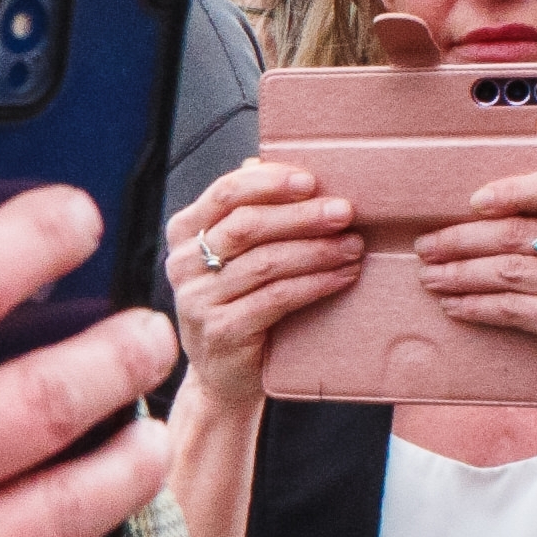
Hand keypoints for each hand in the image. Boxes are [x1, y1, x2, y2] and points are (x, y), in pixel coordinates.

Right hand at [168, 154, 363, 417]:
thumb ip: (248, 212)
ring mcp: (197, 300)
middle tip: (345, 213)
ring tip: (354, 246)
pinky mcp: (220, 332)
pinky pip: (276, 299)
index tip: (312, 180)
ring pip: (265, 263)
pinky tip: (343, 277)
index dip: (269, 182)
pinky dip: (315, 284)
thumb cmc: (239, 303)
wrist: (223, 375)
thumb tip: (266, 161)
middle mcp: (183, 264)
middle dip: (302, 216)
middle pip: (246, 226)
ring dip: (317, 251)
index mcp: (185, 233)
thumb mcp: (238, 255)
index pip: (225, 193)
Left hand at [411, 165, 536, 427]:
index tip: (472, 202)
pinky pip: (513, 310)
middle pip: (520, 232)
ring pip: (508, 271)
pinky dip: (476, 307)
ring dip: (459, 274)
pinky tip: (454, 306)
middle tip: (427, 246)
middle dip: (462, 239)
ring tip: (431, 276)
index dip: (511, 190)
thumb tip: (498, 212)